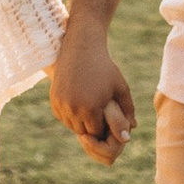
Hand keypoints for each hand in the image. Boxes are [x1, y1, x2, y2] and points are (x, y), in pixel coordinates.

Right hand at [50, 27, 135, 167]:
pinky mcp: (54, 99)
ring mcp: (61, 104)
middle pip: (83, 131)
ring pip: (71, 125)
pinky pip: (62, 116)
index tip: (108, 118)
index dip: (103, 128)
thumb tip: (129, 135)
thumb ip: (127, 111)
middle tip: (99, 114)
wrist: (82, 48)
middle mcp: (73, 109)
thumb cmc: (105, 68)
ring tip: (90, 108)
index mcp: (91, 108)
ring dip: (80, 121)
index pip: (96, 132)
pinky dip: (69, 114)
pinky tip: (79, 103)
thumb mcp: (121, 87)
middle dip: (91, 126)